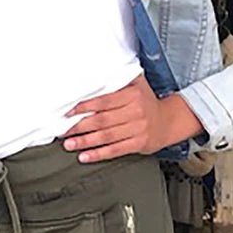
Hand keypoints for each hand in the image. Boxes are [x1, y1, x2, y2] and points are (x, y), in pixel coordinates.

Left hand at [62, 75, 203, 163]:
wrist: (168, 121)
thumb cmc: (146, 103)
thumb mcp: (137, 86)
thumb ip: (119, 81)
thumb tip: (92, 76)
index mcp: (132, 95)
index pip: (104, 101)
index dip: (85, 107)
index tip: (70, 113)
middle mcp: (135, 112)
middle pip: (103, 120)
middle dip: (80, 127)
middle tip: (65, 131)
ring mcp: (138, 129)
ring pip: (106, 137)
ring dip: (85, 142)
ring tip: (69, 145)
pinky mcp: (138, 144)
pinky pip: (115, 150)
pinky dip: (98, 154)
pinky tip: (85, 156)